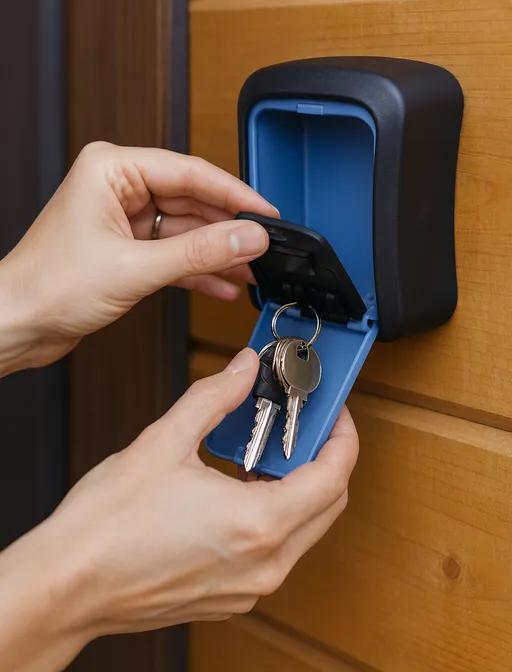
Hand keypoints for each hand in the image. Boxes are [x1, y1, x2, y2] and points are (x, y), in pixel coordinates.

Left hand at [0, 142, 276, 369]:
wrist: (17, 324)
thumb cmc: (46, 285)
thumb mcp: (135, 268)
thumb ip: (199, 252)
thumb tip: (247, 237)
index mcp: (111, 169)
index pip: (189, 172)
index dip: (233, 193)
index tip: (266, 212)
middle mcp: (118, 187)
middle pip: (191, 200)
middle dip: (227, 228)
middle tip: (263, 245)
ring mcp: (124, 218)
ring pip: (186, 229)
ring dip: (217, 252)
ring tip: (251, 269)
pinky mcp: (127, 248)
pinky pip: (174, 252)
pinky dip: (197, 268)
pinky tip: (223, 283)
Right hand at [0, 349, 357, 670]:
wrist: (68, 585)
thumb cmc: (106, 526)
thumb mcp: (164, 442)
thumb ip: (214, 397)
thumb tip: (242, 369)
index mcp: (257, 523)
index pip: (333, 476)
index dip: (342, 436)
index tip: (333, 413)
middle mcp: (264, 563)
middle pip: (329, 504)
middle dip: (326, 459)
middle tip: (305, 426)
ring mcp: (250, 586)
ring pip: (305, 530)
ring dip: (300, 488)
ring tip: (268, 452)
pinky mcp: (233, 596)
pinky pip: (276, 551)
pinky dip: (275, 515)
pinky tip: (241, 487)